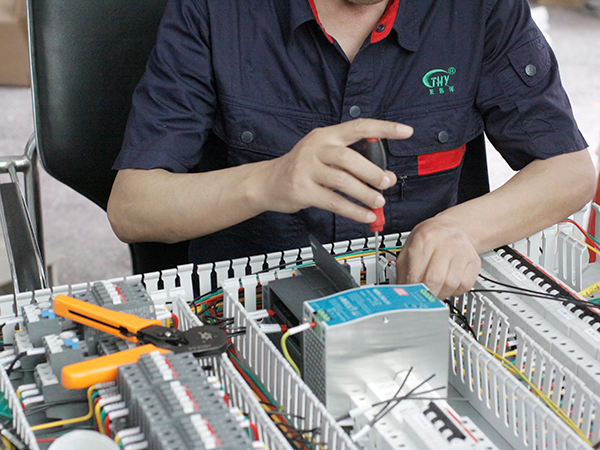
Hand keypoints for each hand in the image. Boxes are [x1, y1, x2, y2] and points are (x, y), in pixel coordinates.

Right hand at [255, 119, 412, 223]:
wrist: (267, 182)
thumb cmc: (300, 168)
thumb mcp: (321, 152)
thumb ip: (347, 157)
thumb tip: (382, 173)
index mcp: (325, 135)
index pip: (358, 127)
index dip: (384, 129)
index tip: (406, 131)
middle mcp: (315, 148)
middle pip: (349, 158)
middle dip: (372, 172)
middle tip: (387, 182)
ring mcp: (306, 169)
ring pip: (342, 181)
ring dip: (365, 194)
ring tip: (378, 201)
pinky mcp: (302, 190)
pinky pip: (333, 202)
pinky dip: (353, 211)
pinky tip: (365, 215)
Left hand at [396, 218, 480, 298]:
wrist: (449, 227)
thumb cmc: (427, 240)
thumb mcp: (408, 250)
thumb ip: (404, 272)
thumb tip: (403, 294)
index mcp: (423, 239)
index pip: (416, 274)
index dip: (413, 291)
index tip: (412, 298)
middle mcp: (444, 243)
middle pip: (435, 280)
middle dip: (428, 295)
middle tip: (424, 297)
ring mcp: (461, 251)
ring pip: (451, 285)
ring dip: (441, 294)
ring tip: (435, 290)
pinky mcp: (474, 261)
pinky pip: (465, 285)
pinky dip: (455, 291)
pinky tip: (448, 285)